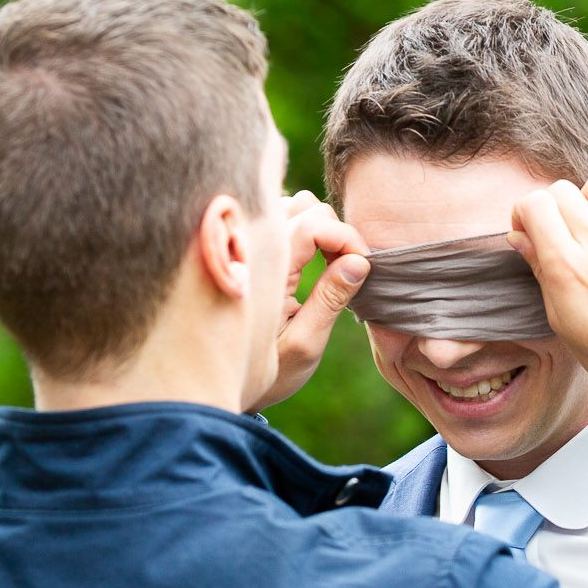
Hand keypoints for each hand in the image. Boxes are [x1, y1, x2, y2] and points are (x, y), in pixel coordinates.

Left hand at [251, 191, 370, 411]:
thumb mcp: (305, 344)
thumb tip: (360, 262)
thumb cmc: (267, 373)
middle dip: (337, 233)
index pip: (313, 224)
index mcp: (265, 270)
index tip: (365, 266)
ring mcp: (248, 244)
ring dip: (320, 228)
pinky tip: (311, 261)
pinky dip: (304, 229)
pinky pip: (282, 216)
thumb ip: (331, 299)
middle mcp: (252, 247)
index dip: (347, 239)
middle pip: (307, 207)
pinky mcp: (250, 247)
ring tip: (330, 263)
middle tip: (349, 269)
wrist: (222, 382)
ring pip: (295, 205)